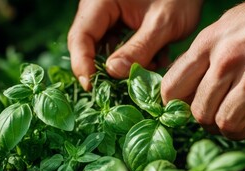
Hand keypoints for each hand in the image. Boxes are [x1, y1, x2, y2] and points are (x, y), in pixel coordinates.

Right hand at [68, 0, 202, 90]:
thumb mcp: (163, 24)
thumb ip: (139, 48)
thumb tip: (112, 72)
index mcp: (101, 1)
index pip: (80, 36)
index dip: (82, 65)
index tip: (93, 87)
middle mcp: (100, 8)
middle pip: (90, 45)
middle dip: (110, 68)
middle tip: (129, 83)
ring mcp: (111, 16)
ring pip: (108, 49)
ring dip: (127, 64)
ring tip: (153, 64)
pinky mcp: (123, 23)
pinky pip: (121, 46)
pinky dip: (136, 57)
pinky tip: (158, 57)